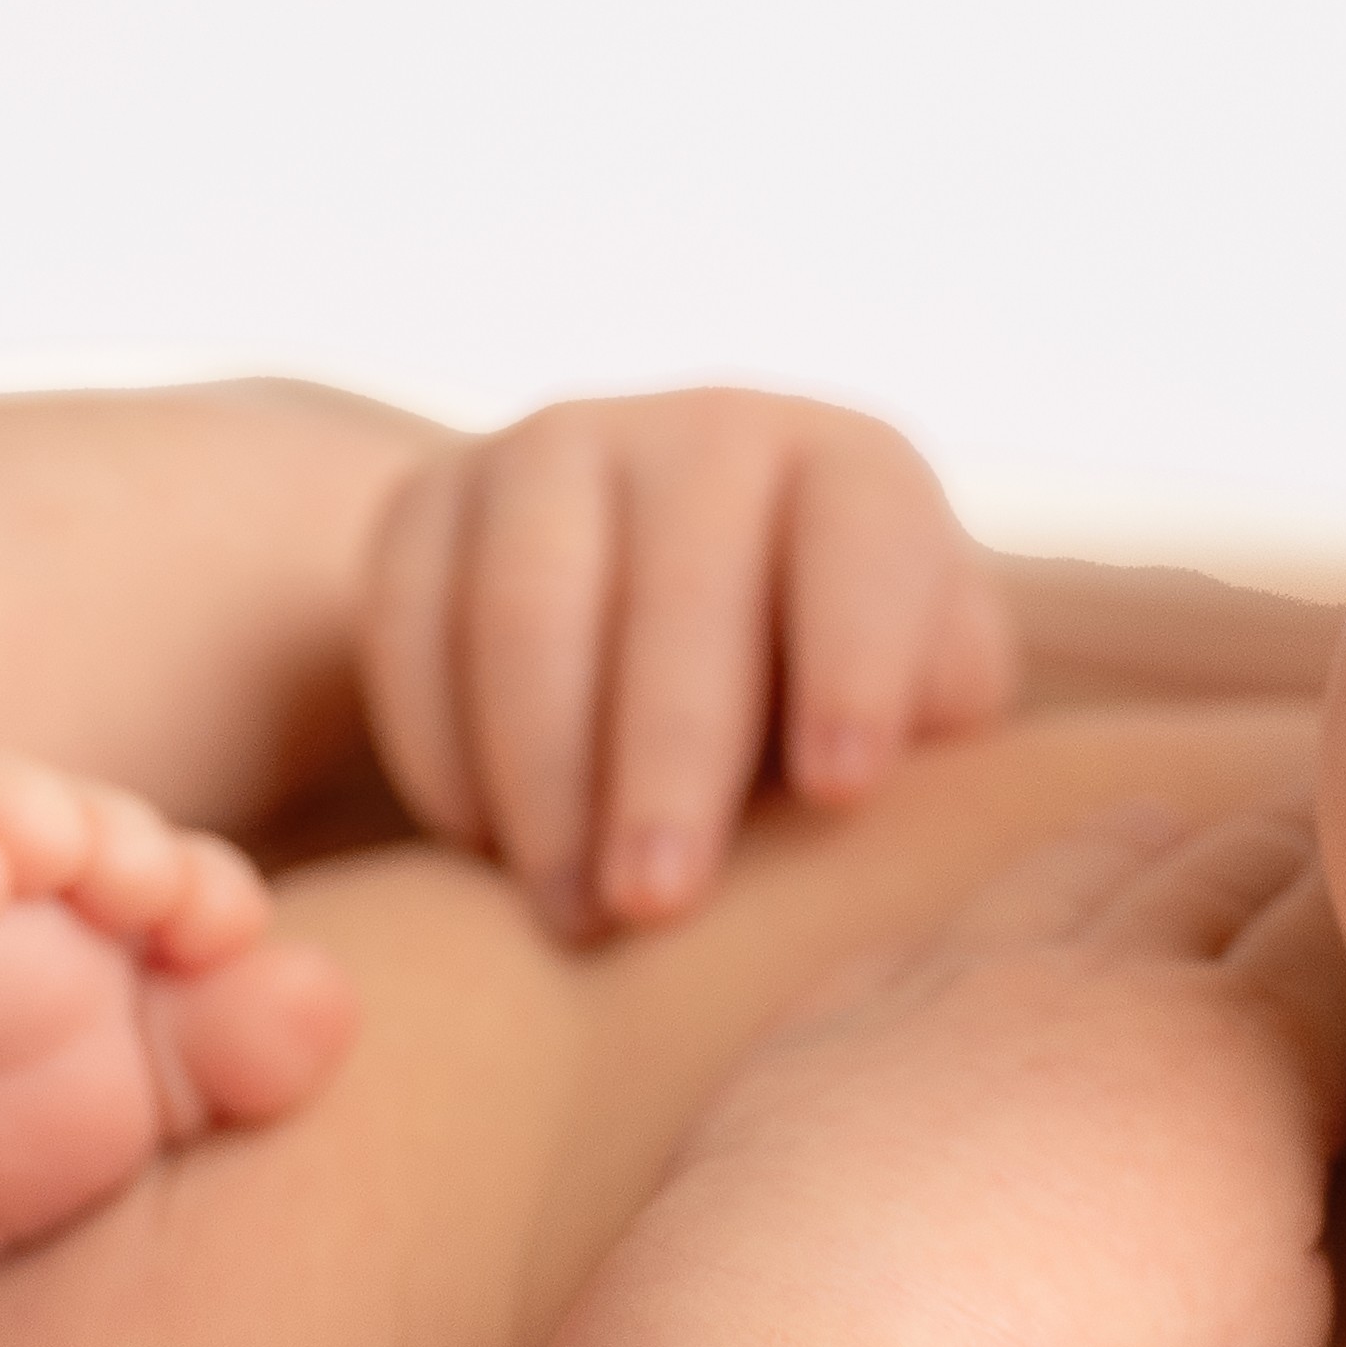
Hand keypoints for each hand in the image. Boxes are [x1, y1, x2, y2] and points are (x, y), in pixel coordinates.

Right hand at [357, 387, 1024, 937]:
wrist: (668, 636)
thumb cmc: (828, 707)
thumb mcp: (919, 707)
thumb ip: (933, 725)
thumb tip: (894, 776)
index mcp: (855, 472)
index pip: (863, 544)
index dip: (854, 661)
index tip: (842, 795)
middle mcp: (705, 431)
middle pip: (679, 585)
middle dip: (668, 758)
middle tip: (659, 907)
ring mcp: (554, 451)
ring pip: (528, 605)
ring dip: (545, 774)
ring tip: (571, 915)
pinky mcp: (430, 501)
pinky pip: (412, 623)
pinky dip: (443, 749)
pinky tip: (484, 852)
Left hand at [648, 799, 1345, 1346]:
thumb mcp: (1272, 1332)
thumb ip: (1292, 1229)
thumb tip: (1264, 1190)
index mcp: (1248, 1046)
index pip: (1343, 937)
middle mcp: (1111, 977)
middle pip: (1219, 873)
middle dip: (1279, 845)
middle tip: (1311, 827)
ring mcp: (964, 983)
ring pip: (1069, 877)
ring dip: (1128, 849)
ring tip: (1154, 830)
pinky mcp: (842, 1022)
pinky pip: (919, 946)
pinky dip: (964, 935)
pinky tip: (960, 944)